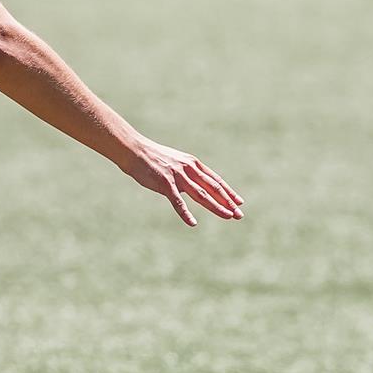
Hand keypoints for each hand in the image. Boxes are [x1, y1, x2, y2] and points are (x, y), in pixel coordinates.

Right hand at [120, 138, 244, 227]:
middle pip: (213, 188)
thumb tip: (193, 187)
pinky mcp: (164, 183)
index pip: (215, 180)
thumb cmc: (152, 157)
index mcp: (192, 163)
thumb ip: (186, 174)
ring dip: (216, 206)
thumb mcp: (175, 162)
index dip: (228, 192)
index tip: (239, 202)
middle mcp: (188, 169)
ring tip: (228, 216)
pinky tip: (193, 223)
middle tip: (239, 215)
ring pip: (201, 194)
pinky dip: (185, 213)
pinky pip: (177, 201)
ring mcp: (177, 176)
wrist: (134, 150)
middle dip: (227, 202)